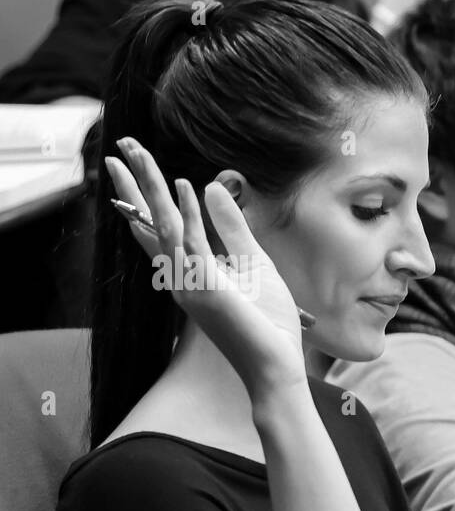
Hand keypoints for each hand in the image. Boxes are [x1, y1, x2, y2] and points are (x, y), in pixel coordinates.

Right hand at [107, 138, 307, 398]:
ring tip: (134, 150)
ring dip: (150, 186)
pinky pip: (191, 243)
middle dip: (135, 183)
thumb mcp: (254, 264)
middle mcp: (182, 276)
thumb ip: (232, 228)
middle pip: (149, 221)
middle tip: (120, 146)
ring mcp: (189, 282)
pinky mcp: (206, 287)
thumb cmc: (268, 323)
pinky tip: (185, 186)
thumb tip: (209, 187)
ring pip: (162, 224)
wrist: (277, 365)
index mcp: (191, 272)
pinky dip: (187, 213)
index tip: (133, 167)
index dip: (144, 197)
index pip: (159, 229)